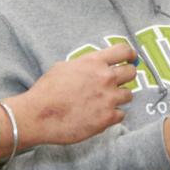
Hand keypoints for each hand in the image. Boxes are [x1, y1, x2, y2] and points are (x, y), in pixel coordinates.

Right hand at [3, 43, 138, 153]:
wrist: (38, 115)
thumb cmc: (46, 91)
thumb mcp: (64, 67)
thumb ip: (85, 65)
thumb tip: (95, 65)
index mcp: (94, 62)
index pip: (124, 51)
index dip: (130, 55)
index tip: (131, 59)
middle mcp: (105, 78)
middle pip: (131, 73)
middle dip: (125, 77)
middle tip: (116, 83)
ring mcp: (108, 98)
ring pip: (129, 95)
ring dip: (119, 98)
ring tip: (104, 102)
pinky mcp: (107, 118)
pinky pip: (121, 114)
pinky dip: (113, 115)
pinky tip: (100, 115)